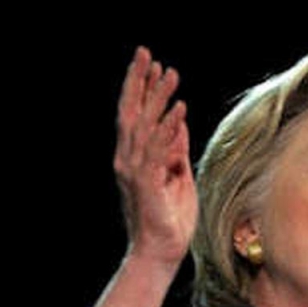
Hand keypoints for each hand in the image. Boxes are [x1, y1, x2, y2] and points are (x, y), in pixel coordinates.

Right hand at [113, 46, 197, 269]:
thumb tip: (178, 123)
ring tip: (170, 75)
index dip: (142, 89)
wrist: (160, 253)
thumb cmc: (170, 220)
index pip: (135, 116)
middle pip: (131, 112)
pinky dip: (167, 130)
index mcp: (135, 158)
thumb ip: (175, 150)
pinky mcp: (147, 184)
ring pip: (144, 126)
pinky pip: (158, 151)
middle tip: (147, 53)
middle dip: (139, 82)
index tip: (153, 64)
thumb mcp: (178, 176)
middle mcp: (128, 160)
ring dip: (158, 99)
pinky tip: (178, 112)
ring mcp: (135, 172)